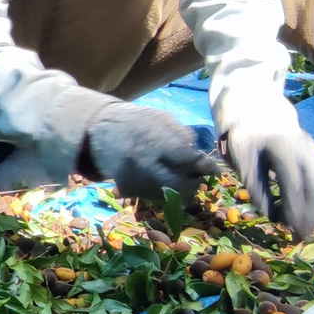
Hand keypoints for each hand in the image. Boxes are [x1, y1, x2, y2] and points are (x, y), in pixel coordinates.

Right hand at [80, 101, 220, 200]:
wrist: (99, 132)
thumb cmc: (135, 122)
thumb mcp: (161, 118)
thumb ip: (181, 135)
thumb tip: (200, 156)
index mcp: (152, 142)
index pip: (187, 160)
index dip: (204, 166)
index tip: (213, 168)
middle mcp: (142, 165)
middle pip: (180, 184)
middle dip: (195, 181)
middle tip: (202, 175)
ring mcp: (133, 180)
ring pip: (168, 193)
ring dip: (183, 188)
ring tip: (186, 177)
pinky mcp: (129, 190)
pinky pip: (155, 195)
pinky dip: (167, 189)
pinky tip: (168, 179)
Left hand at [223, 116, 313, 239]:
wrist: (259, 111)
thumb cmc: (246, 138)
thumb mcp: (242, 161)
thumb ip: (256, 187)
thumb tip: (270, 215)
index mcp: (283, 149)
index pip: (294, 184)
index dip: (296, 209)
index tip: (294, 230)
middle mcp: (304, 149)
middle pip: (312, 187)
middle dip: (310, 214)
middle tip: (303, 236)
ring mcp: (312, 150)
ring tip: (306, 228)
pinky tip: (307, 210)